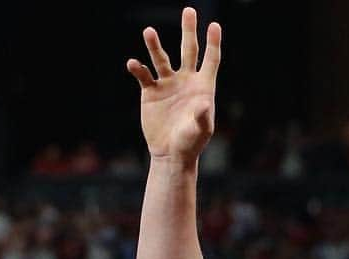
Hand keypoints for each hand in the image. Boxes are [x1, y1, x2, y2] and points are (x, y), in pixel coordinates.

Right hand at [126, 8, 221, 163]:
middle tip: (189, 10)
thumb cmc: (190, 144)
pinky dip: (138, 68)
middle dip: (189, 30)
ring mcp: (168, 84)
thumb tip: (203, 102)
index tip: (214, 26)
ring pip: (161, 58)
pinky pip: (143, 75)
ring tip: (149, 32)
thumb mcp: (200, 132)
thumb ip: (202, 116)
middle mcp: (185, 81)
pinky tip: (133, 64)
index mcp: (202, 87)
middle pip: (188, 50)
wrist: (170, 154)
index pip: (210, 60)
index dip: (213, 44)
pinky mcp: (151, 92)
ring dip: (155, 46)